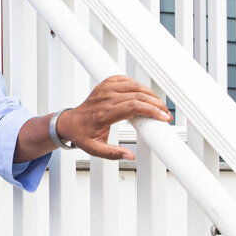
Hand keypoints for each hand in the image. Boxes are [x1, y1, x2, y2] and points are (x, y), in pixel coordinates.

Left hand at [56, 75, 171, 160]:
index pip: (133, 106)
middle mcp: (105, 99)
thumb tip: (130, 156)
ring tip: (159, 106)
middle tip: (165, 114)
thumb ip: (113, 154)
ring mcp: (105, 89)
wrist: (70, 122)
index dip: (151, 110)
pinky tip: (145, 93)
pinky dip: (138, 85)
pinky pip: (125, 79)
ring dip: (150, 94)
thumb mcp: (95, 149)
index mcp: (104, 114)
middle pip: (137, 95)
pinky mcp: (105, 84)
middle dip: (156, 104)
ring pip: (134, 86)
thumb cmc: (83, 135)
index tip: (163, 118)